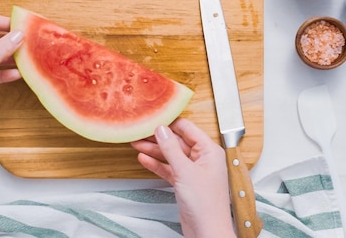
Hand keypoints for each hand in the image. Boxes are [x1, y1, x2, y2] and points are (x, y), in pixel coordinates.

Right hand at [131, 119, 235, 237]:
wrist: (206, 231)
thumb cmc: (205, 205)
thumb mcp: (184, 171)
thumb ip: (171, 149)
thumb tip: (162, 130)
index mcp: (209, 151)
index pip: (188, 129)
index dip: (170, 123)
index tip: (154, 118)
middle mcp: (202, 159)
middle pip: (177, 141)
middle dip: (158, 137)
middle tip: (140, 132)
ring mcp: (193, 171)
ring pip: (171, 155)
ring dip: (154, 150)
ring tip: (136, 143)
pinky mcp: (184, 183)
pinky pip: (168, 168)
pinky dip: (156, 164)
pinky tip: (144, 159)